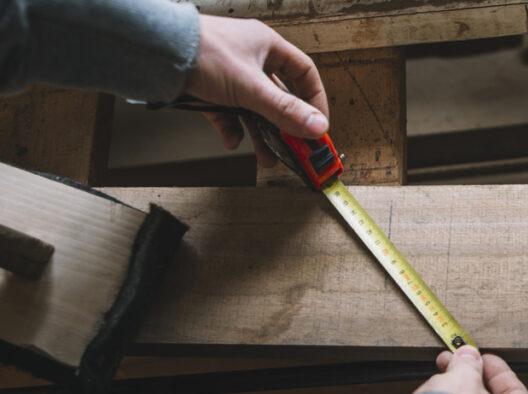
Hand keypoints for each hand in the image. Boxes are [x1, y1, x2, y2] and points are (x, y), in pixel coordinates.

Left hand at [183, 15, 328, 166]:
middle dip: (285, 126)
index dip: (314, 100)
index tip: (317, 125)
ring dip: (261, 134)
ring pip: (254, 108)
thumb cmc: (201, 52)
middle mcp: (250, 58)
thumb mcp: (251, 86)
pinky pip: (228, 112)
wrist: (154, 52)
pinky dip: (232, 128)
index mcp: (266, 46)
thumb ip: (285, 110)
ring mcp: (228, 74)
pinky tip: (232, 140)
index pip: (304, 73)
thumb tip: (318, 128)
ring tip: (266, 157)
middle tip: (293, 148)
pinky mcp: (208, 88)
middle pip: (278, 97)